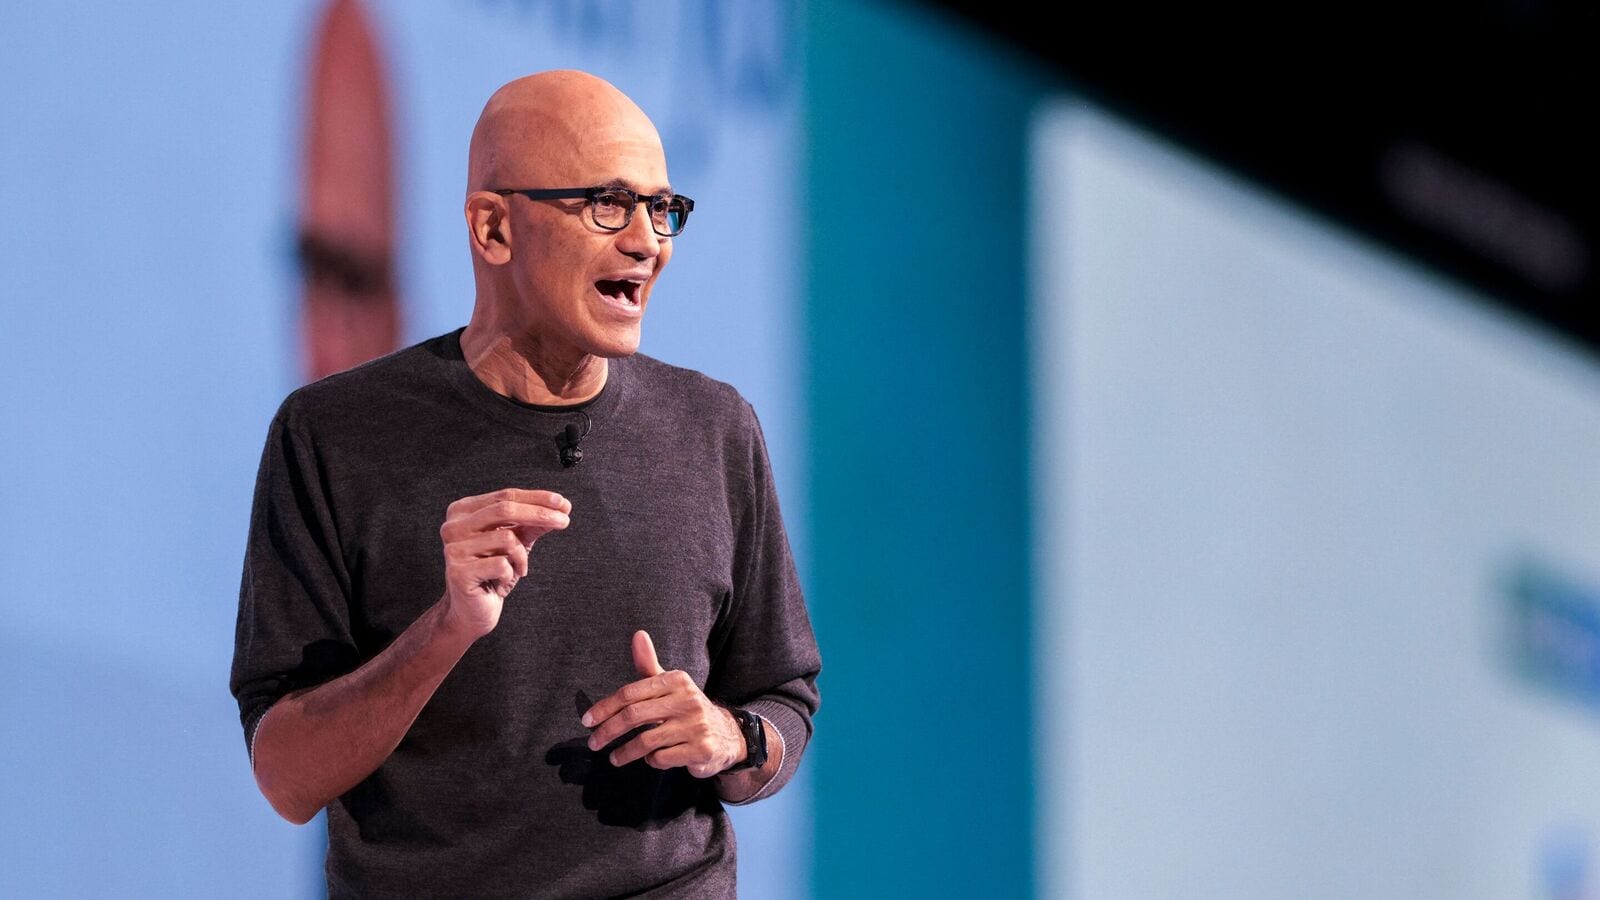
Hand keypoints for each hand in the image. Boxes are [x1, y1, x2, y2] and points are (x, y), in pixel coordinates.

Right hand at [438, 488, 570, 638]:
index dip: (537, 498)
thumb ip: (533, 523)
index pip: (505, 496)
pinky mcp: (459, 572)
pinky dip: (511, 574)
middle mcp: (453, 527)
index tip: (564, 504)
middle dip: (540, 514)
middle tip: (564, 522)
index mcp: (462, 512)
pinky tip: (501, 584)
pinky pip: (502, 564)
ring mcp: (453, 549)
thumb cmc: (494, 573)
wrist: (473, 610)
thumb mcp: (516, 543)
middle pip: (505, 509)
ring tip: (516, 570)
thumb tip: (561, 507)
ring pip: (507, 539)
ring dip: (521, 557)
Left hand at [581, 631, 744, 778]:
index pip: (630, 693)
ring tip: (614, 757)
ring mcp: (696, 726)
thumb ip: (649, 664)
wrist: (726, 734)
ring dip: (625, 752)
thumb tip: (638, 635)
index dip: (605, 707)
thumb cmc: (686, 708)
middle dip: (608, 731)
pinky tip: (651, 758)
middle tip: (594, 743)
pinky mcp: (701, 750)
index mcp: (676, 680)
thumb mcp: (670, 684)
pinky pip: (661, 758)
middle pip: (634, 716)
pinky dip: (650, 761)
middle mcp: (688, 700)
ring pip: (646, 741)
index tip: (587, 720)